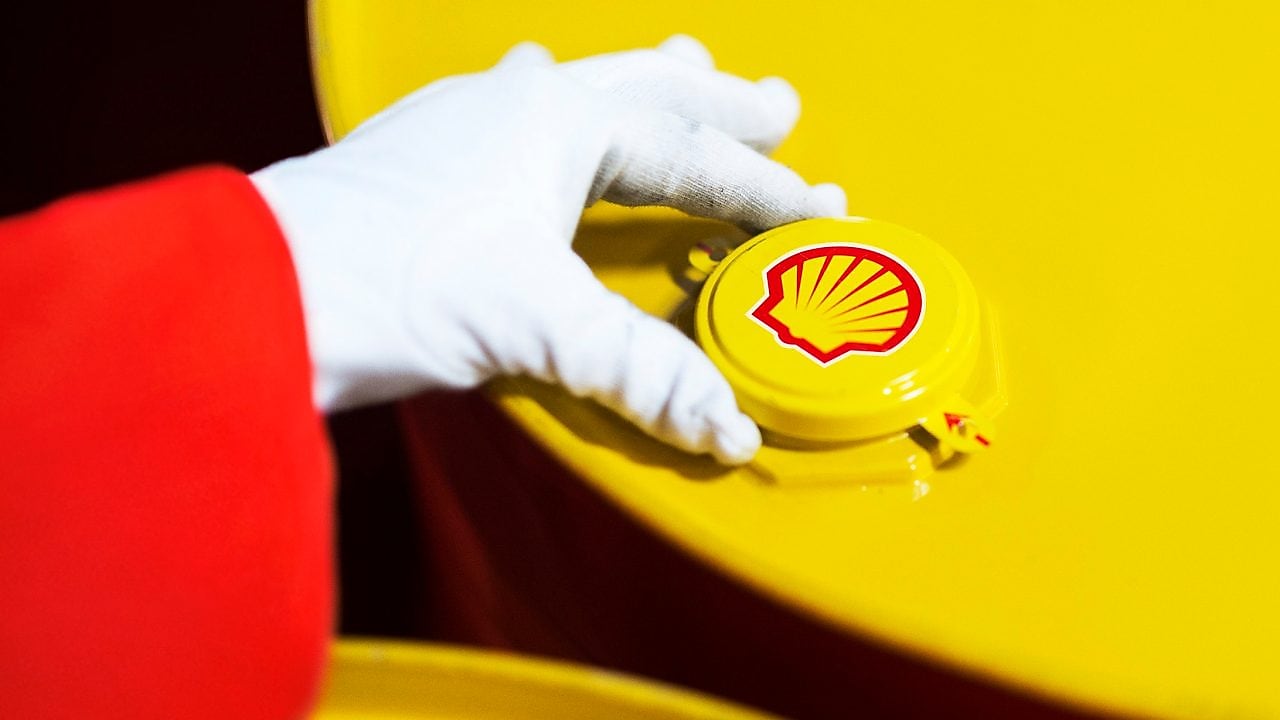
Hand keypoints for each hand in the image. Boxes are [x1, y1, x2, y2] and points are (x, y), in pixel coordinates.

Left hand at [251, 35, 845, 463]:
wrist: (256, 294)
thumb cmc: (388, 287)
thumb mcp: (536, 325)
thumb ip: (641, 370)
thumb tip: (727, 424)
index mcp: (554, 120)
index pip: (687, 155)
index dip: (760, 188)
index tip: (817, 210)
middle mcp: (511, 103)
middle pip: (643, 90)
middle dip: (718, 104)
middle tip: (777, 106)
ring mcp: (461, 122)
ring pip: (581, 87)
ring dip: (643, 89)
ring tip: (686, 73)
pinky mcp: (423, 157)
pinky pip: (518, 108)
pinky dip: (562, 106)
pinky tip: (543, 101)